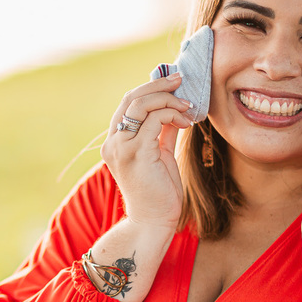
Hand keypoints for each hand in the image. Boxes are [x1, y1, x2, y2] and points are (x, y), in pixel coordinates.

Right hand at [100, 73, 194, 231]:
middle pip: (132, 98)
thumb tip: (174, 111)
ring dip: (169, 99)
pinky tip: (187, 122)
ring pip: (142, 104)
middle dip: (159, 85)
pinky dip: (174, 114)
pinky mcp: (136, 153)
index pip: (128, 103)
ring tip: (188, 106)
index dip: (150, 88)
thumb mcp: (160, 155)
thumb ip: (163, 132)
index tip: (173, 83)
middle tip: (181, 79)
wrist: (154, 222)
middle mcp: (113, 142)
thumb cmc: (159, 193)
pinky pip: (156, 120)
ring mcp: (122, 147)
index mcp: (115, 141)